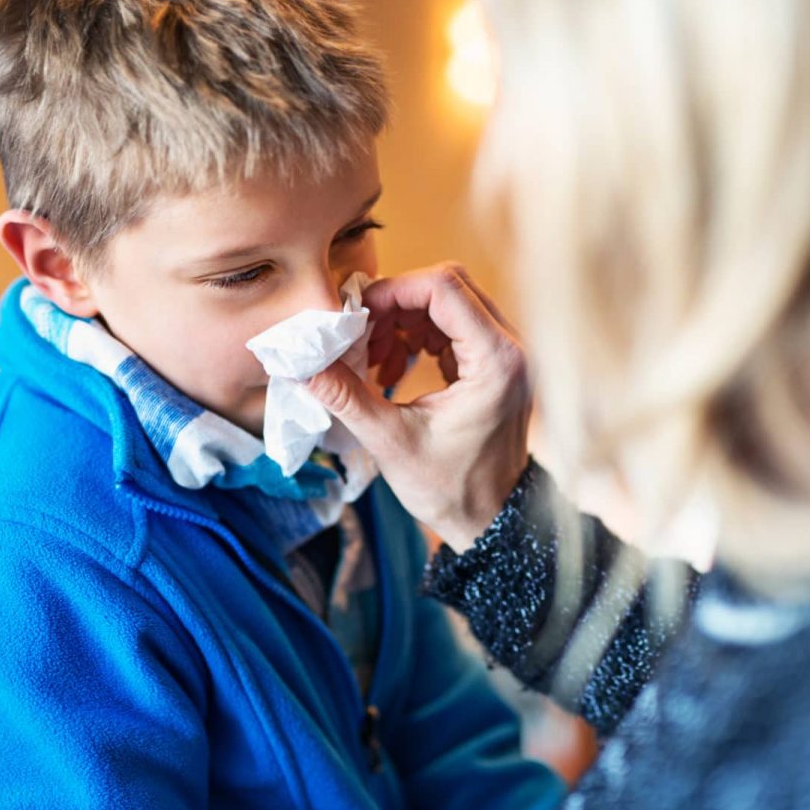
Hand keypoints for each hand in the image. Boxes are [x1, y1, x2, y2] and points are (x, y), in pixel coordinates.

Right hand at [305, 264, 530, 552]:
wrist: (489, 521)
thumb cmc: (450, 490)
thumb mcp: (391, 442)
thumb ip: (345, 395)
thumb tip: (298, 362)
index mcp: (496, 361)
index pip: (444, 288)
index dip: (393, 291)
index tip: (356, 314)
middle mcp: (511, 348)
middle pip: (449, 287)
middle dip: (396, 304)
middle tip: (358, 333)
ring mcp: (507, 355)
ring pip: (450, 305)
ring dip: (404, 322)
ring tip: (370, 360)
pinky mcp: (496, 365)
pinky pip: (455, 328)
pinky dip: (418, 338)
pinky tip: (390, 370)